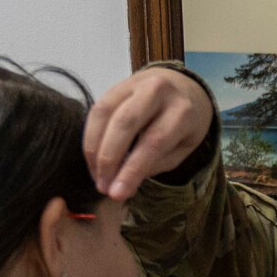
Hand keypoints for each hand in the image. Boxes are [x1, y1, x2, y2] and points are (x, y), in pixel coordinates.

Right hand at [84, 67, 213, 199]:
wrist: (183, 85)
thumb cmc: (185, 122)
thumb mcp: (183, 146)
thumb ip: (157, 164)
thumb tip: (124, 184)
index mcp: (182, 110)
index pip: (154, 142)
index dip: (132, 169)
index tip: (117, 193)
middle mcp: (158, 91)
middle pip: (125, 123)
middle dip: (109, 159)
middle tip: (103, 187)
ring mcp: (134, 83)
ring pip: (104, 114)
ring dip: (94, 149)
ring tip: (97, 176)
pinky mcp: (115, 84)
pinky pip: (96, 109)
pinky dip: (91, 137)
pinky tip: (93, 158)